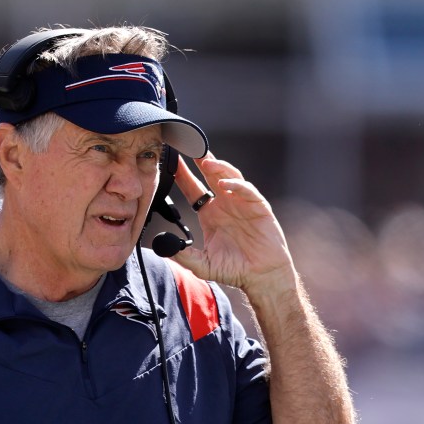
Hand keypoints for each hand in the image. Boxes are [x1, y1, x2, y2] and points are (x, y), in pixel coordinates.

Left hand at [171, 152, 295, 294]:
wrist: (260, 276)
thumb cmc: (233, 268)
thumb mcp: (202, 264)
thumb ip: (183, 255)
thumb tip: (163, 248)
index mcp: (209, 213)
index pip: (192, 188)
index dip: (182, 175)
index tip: (169, 161)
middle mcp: (224, 203)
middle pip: (210, 175)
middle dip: (199, 161)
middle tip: (187, 147)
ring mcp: (242, 203)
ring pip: (229, 177)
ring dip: (218, 168)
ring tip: (204, 162)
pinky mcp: (258, 207)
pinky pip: (247, 191)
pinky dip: (236, 185)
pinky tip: (225, 185)